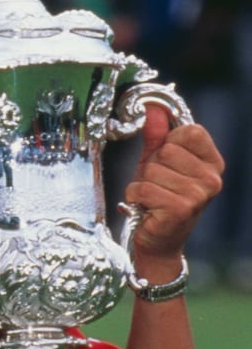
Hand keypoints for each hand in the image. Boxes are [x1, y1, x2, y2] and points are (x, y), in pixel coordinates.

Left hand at [124, 105, 223, 270]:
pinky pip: (143, 188)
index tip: (166, 162)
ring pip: (151, 170)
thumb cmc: (158, 199)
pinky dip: (136, 197)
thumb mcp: (157, 163)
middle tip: (156, 186)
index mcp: (212, 162)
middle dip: (151, 167)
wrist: (158, 241)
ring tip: (151, 198)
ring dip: (142, 184)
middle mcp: (212, 177)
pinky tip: (146, 208)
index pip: (189, 131)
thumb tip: (152, 107)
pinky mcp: (181, 208)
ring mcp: (199, 194)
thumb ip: (157, 135)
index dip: (168, 143)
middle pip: (166, 151)